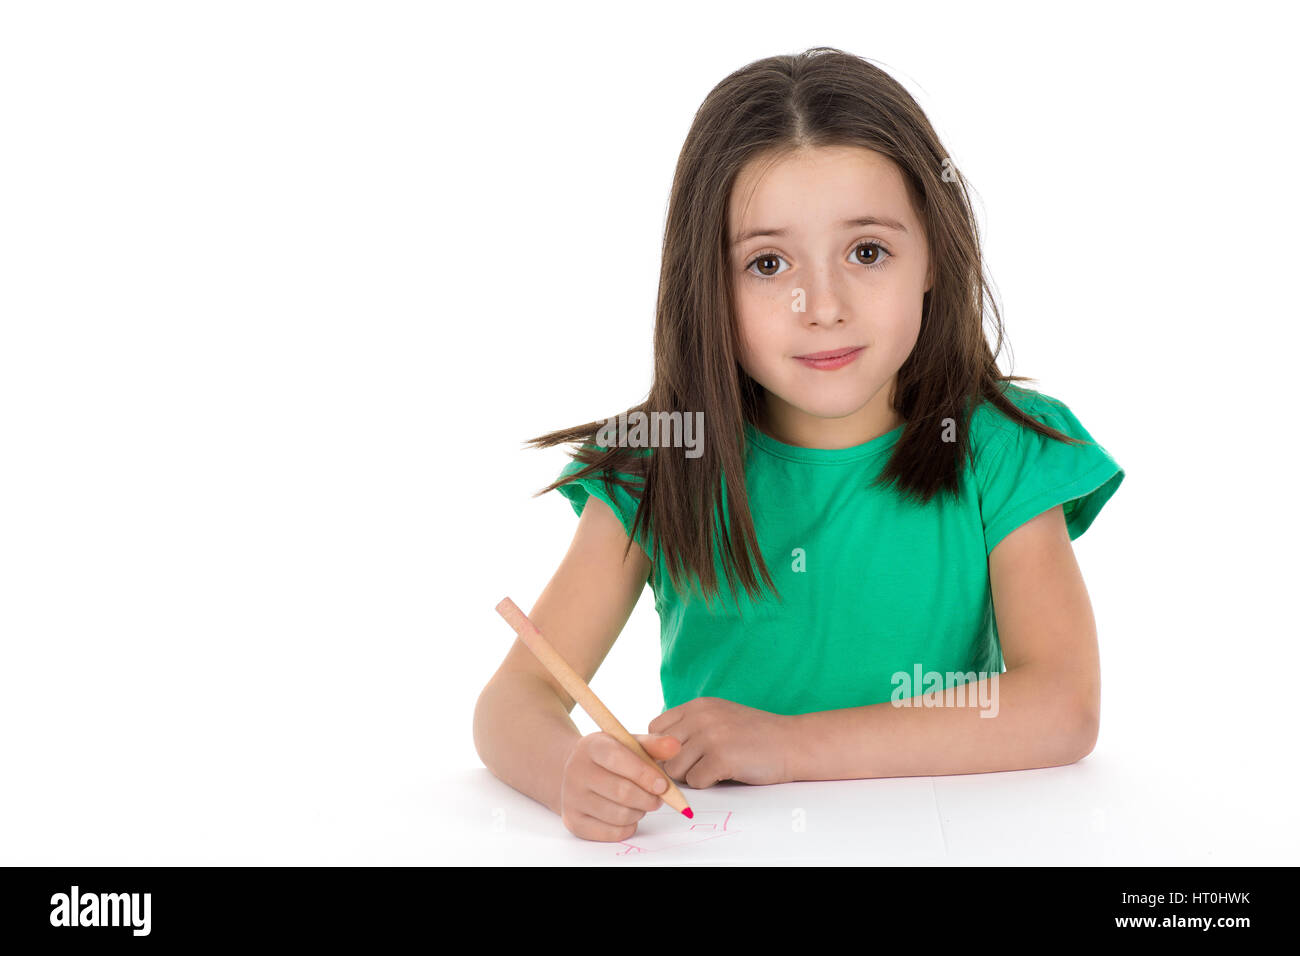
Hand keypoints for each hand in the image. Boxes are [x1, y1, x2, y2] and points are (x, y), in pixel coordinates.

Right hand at [559, 732, 682, 842]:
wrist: (576, 771)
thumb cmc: (609, 758)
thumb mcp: (628, 744)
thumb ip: (653, 745)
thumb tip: (675, 746)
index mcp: (591, 746)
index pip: (617, 759)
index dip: (644, 774)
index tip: (663, 785)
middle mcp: (576, 771)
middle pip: (621, 792)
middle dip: (648, 798)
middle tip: (658, 799)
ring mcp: (572, 798)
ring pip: (619, 815)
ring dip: (639, 812)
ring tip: (641, 804)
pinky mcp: (573, 821)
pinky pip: (611, 833)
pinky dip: (628, 827)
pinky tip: (628, 815)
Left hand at [648, 696, 794, 787]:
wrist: (793, 743)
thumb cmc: (756, 736)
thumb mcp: (720, 718)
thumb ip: (690, 727)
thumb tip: (655, 753)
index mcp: (698, 705)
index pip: (655, 728)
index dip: (662, 747)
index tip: (680, 755)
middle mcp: (700, 717)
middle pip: (662, 752)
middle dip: (676, 765)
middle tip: (699, 766)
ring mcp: (710, 736)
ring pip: (675, 770)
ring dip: (693, 776)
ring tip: (716, 768)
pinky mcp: (721, 758)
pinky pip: (696, 782)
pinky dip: (709, 783)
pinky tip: (727, 773)